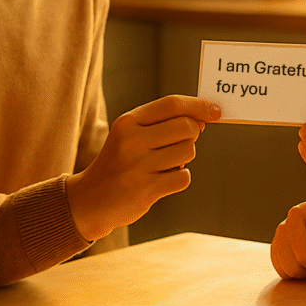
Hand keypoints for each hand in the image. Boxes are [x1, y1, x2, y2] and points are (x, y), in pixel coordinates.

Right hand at [66, 95, 219, 240]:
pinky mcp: (145, 190)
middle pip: (187, 127)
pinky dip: (179, 179)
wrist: (89, 201)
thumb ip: (163, 123)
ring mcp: (138, 166)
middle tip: (176, 146)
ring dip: (183, 160)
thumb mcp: (131, 135)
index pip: (172, 104)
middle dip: (191, 136)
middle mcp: (132, 140)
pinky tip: (160, 181)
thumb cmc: (120, 163)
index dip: (199, 105)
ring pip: (188, 152)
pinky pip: (183, 177)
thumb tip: (204, 119)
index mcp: (128, 121)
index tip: (217, 110)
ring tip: (162, 166)